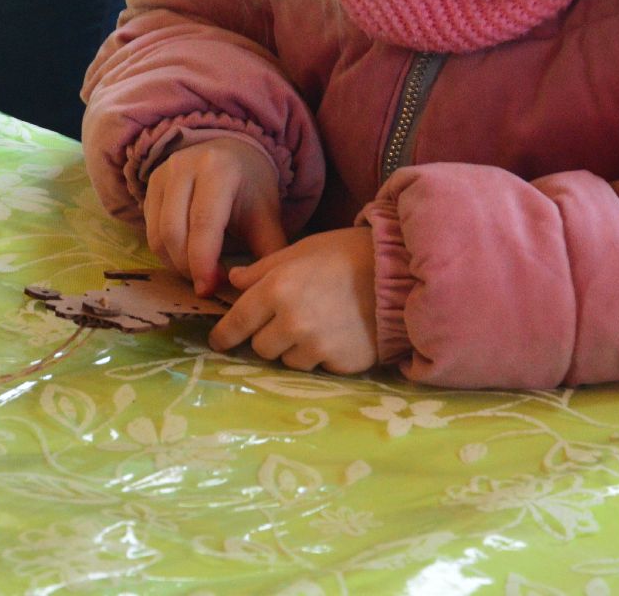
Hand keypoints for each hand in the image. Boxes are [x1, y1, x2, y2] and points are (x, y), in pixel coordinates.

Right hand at [144, 137, 284, 294]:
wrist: (234, 153)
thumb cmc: (251, 188)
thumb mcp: (267, 216)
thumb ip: (269, 251)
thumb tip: (261, 288)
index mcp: (220, 169)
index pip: (203, 222)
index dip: (203, 262)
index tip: (209, 288)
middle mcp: (186, 166)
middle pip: (174, 231)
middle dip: (188, 267)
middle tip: (208, 284)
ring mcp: (163, 173)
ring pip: (157, 234)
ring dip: (175, 263)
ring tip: (199, 272)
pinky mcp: (150, 184)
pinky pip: (150, 229)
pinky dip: (166, 252)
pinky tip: (186, 258)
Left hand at [209, 226, 376, 373]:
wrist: (399, 273)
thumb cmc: (347, 253)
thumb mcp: (301, 250)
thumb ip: (262, 269)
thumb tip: (232, 281)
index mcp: (276, 290)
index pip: (236, 323)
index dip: (224, 335)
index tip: (219, 341)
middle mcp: (292, 322)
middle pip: (260, 347)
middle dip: (267, 336)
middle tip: (286, 321)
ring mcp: (317, 346)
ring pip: (288, 361)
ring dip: (294, 349)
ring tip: (318, 325)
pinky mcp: (340, 363)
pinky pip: (317, 367)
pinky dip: (321, 355)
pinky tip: (337, 334)